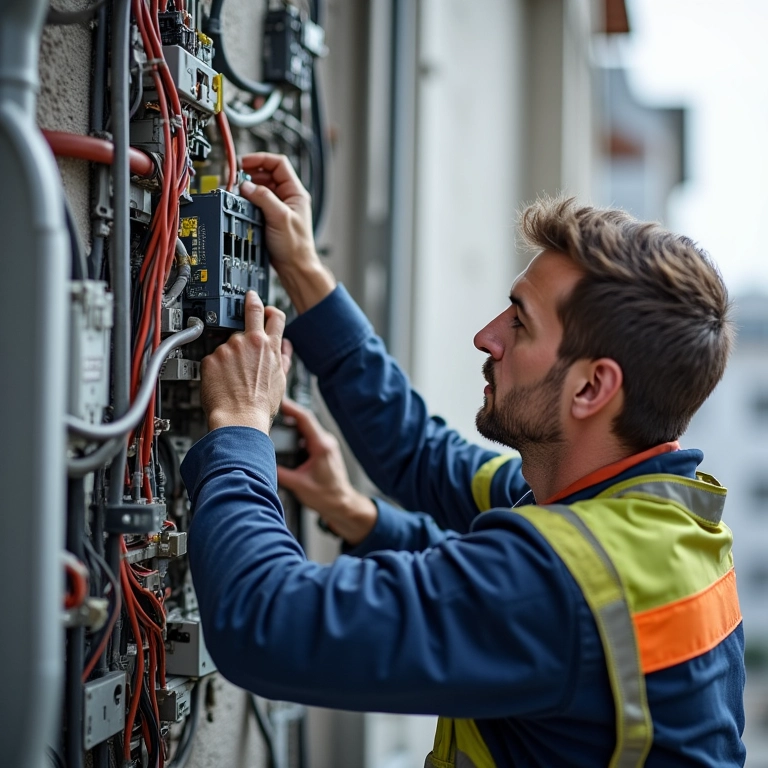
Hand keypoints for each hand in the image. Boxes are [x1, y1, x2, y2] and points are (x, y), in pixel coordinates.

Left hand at [200, 291, 291, 433]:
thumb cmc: (259, 406)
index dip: (270, 308)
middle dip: (250, 302)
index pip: (274, 317)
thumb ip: (283, 360)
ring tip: (232, 376)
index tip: (264, 305)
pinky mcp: (212, 358)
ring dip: (230, 353)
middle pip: (251, 312)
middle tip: (248, 298)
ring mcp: (229, 349)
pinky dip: (216, 367)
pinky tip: (221, 381)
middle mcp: (250, 342)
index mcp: (270, 348)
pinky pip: (213, 358)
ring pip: (229, 343)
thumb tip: (286, 349)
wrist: (239, 419)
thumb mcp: (280, 381)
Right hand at [239, 153, 334, 312]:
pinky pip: (259, 202)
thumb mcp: (279, 217)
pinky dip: (249, 200)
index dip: (261, 160)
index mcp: (296, 193)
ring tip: (239, 191)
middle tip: (238, 178)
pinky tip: (243, 204)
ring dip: (250, 187)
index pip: (279, 164)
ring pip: (262, 188)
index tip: (244, 163)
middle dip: (252, 173)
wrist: (295, 267)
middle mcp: (289, 197)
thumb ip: (264, 198)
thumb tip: (247, 186)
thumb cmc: (295, 246)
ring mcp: (280, 207)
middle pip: (268, 174)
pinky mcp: (272, 217)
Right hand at [278, 398, 377, 545]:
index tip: (278, 400)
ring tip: (275, 421)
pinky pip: (308, 436)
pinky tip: (286, 437)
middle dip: (287, 413)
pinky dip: (296, 434)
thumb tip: (262, 463)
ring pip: (306, 428)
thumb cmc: (327, 496)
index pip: (304, 419)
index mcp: (322, 446)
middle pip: (304, 420)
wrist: (341, 504)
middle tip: (271, 410)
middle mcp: (326, 442)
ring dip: (292, 424)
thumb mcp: (298, 485)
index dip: (290, 407)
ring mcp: (326, 445)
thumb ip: (279, 473)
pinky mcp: (323, 450)